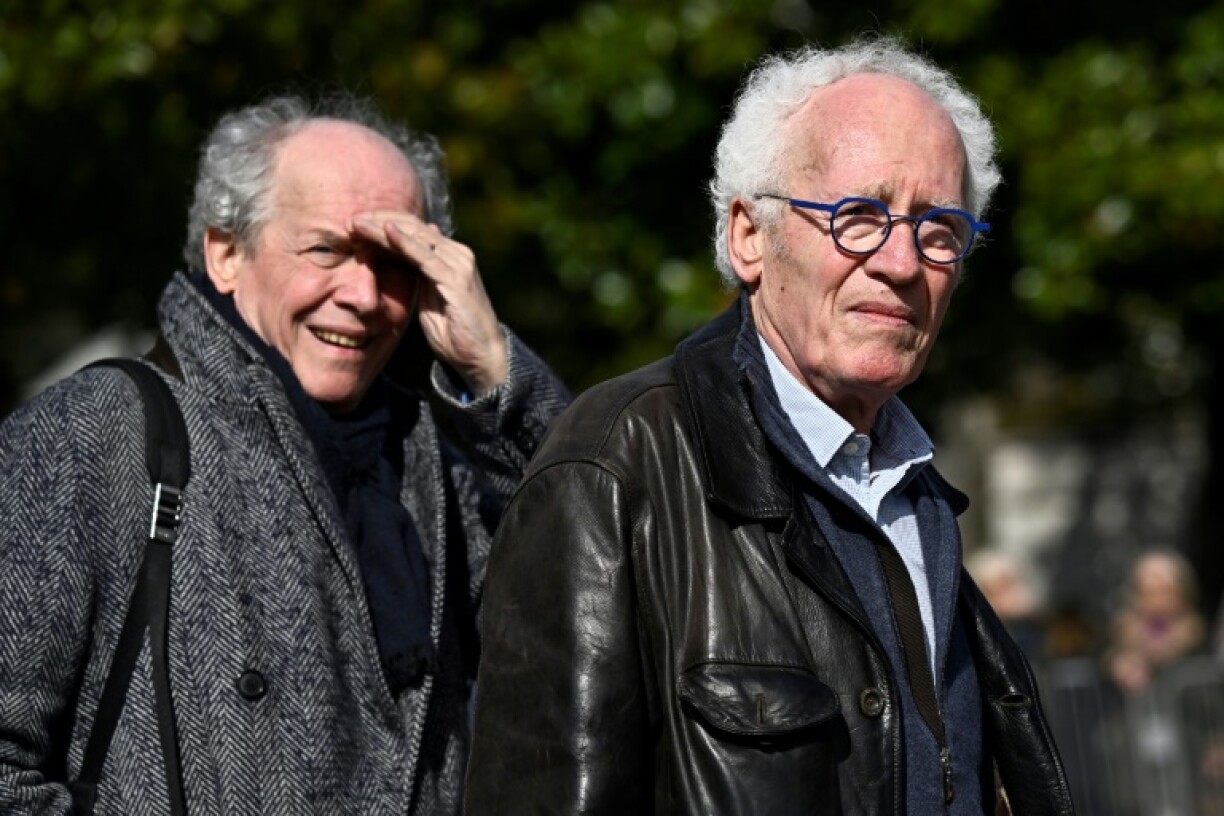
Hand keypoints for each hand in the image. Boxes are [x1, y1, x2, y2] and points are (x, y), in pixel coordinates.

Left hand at [352, 211, 507, 394]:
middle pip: (413, 227)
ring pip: (416, 236)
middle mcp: (456, 254)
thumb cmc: (455, 332)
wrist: (481, 356)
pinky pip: (426, 256)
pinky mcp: (457, 279)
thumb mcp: (429, 298)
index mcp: (448, 258)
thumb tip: (407, 254)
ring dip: (384, 227)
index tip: (355, 224)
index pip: (413, 230)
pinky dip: (405, 243)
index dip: (383, 224)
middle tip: (351, 218)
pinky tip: (386, 232)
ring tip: (358, 222)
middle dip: (380, 219)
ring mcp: (458, 264)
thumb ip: (419, 276)